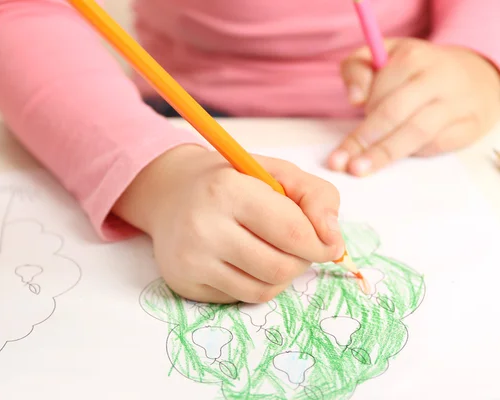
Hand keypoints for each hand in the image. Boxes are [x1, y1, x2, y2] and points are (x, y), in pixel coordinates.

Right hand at [113, 145, 344, 303]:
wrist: (169, 194)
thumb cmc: (231, 181)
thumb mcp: (276, 172)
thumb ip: (316, 196)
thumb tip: (332, 241)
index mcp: (227, 190)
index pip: (292, 232)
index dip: (321, 243)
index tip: (328, 243)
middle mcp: (203, 227)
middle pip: (280, 268)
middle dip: (302, 260)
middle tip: (297, 245)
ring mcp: (190, 260)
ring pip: (263, 290)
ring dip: (282, 275)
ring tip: (274, 251)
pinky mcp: (185, 284)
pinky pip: (241, 298)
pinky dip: (257, 284)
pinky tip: (247, 262)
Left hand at [328, 38, 499, 175]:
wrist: (474, 77)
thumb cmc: (415, 70)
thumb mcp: (382, 56)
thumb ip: (357, 70)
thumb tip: (355, 99)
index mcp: (413, 57)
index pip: (379, 91)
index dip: (360, 114)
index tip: (341, 133)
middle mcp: (438, 78)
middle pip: (395, 113)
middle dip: (364, 139)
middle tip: (341, 162)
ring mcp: (456, 103)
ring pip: (416, 132)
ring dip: (384, 153)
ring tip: (360, 169)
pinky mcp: (469, 126)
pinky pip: (437, 144)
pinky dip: (414, 153)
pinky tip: (397, 158)